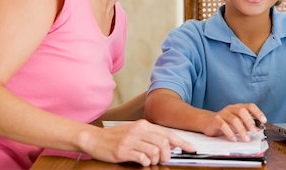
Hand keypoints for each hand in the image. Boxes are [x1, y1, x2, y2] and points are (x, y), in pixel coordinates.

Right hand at [80, 119, 194, 166]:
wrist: (94, 138)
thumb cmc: (117, 136)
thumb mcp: (136, 131)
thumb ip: (152, 136)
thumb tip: (171, 144)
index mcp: (144, 124)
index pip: (168, 133)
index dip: (182, 142)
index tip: (191, 149)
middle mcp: (138, 130)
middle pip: (164, 143)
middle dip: (168, 154)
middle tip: (164, 159)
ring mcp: (130, 140)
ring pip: (155, 151)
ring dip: (155, 159)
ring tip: (150, 160)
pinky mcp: (122, 151)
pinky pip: (142, 158)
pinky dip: (145, 162)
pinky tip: (141, 161)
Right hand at [202, 103, 266, 141]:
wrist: (207, 121)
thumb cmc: (225, 122)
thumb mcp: (237, 123)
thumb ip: (247, 125)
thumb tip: (258, 128)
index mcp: (238, 107)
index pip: (250, 106)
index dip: (258, 112)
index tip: (263, 120)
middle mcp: (231, 108)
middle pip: (242, 111)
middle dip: (249, 121)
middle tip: (254, 131)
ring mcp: (223, 113)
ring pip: (234, 119)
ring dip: (241, 130)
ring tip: (246, 139)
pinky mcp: (216, 120)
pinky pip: (223, 125)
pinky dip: (230, 133)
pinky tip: (234, 139)